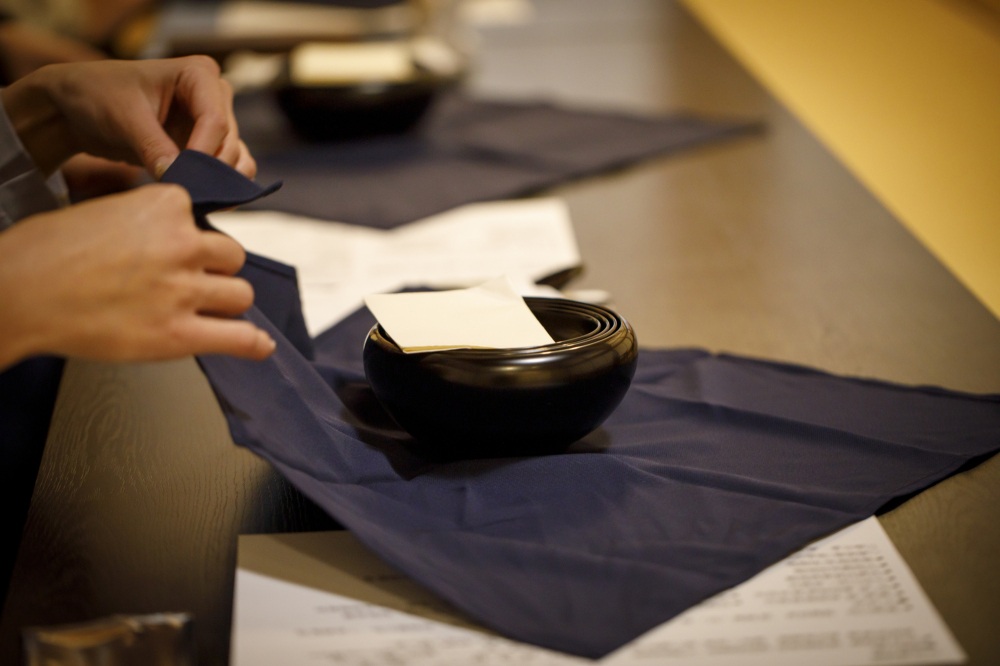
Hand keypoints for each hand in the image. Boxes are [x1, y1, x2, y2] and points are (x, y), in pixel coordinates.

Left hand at [0, 56, 254, 178]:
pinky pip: (229, 170)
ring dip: (218, 182)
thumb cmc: (97, 96)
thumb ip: (153, 146)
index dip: (203, 153)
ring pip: (235, 159)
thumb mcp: (123, 118)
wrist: (78, 108)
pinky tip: (200, 198)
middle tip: (182, 192)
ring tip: (189, 197)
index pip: (215, 120)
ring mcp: (213, 123)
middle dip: (209, 171)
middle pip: (228, 141)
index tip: (181, 178)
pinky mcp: (207, 146)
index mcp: (198, 74)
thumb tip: (177, 178)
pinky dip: (220, 187)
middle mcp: (214, 96)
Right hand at [0, 184, 274, 369]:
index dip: (191, 239)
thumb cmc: (44, 253)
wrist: (16, 292)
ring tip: (198, 310)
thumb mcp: (104, 210)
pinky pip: (238, 337)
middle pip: (231, 258)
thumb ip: (150, 220)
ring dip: (223, 303)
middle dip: (213, 270)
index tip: (177, 251)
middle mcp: (182, 244)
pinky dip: (251, 342)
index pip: (205, 220)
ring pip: (240, 295)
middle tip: (186, 282)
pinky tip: (258, 344)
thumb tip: (177, 232)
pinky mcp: (178, 334)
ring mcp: (183, 290)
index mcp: (165, 206)